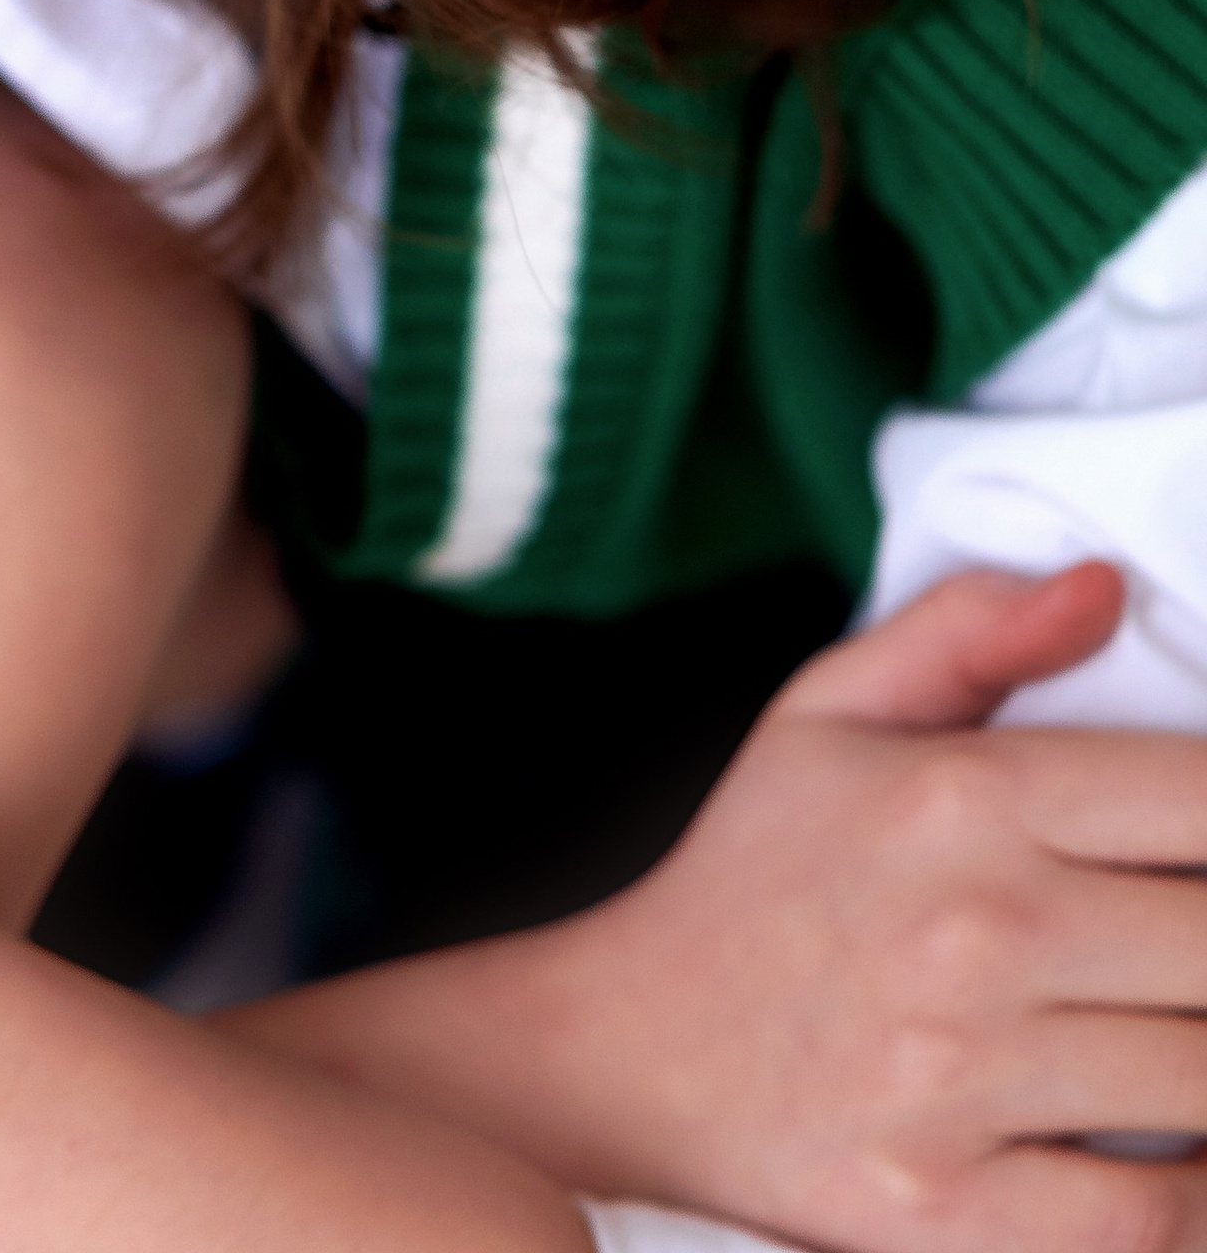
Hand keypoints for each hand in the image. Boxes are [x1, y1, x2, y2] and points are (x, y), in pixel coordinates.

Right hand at [531, 564, 1206, 1252]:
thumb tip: (1102, 588)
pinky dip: (1194, 1197)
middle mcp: (967, 931)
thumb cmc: (751, 877)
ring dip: (1205, 1058)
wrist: (628, 1051)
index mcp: (952, 796)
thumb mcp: (824, 716)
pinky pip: (1161, 1222)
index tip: (1198, 848)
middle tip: (1171, 943)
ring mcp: (961, 1079)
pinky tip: (1166, 1144)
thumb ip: (965, 633)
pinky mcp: (952, 1212)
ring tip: (1157, 1020)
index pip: (1204, 794)